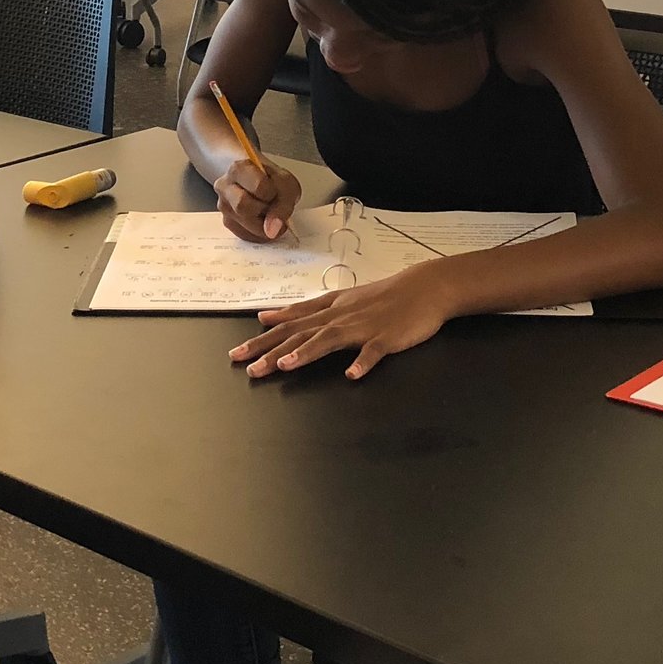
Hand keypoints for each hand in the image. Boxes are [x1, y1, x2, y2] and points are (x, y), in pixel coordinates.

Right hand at [213, 156, 302, 244]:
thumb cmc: (272, 180)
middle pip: (243, 206)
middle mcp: (225, 186)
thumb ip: (283, 205)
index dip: (272, 194)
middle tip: (273, 206)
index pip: (258, 186)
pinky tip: (263, 222)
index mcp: (239, 168)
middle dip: (264, 212)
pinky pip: (244, 235)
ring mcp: (223, 205)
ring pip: (243, 225)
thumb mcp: (286, 184)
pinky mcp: (227, 222)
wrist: (260, 181)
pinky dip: (259, 233)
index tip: (276, 193)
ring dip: (263, 225)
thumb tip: (272, 230)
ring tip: (269, 214)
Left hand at [230, 268, 451, 380]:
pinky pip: (373, 351)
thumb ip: (304, 310)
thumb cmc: (383, 296)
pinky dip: (362, 363)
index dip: (262, 339)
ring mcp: (363, 326)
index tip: (238, 353)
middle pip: (300, 333)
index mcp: (329, 309)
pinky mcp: (386, 337)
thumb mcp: (339, 299)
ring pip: (329, 339)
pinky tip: (352, 375)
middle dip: (272, 350)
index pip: (289, 324)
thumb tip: (268, 316)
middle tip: (247, 366)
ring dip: (306, 352)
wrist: (424, 287)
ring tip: (285, 366)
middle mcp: (340, 316)